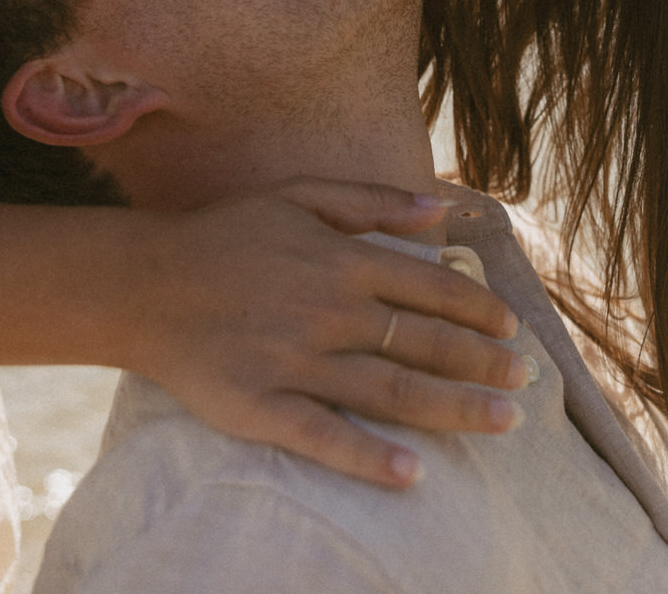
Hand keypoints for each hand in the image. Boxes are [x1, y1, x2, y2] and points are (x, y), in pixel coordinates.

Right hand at [107, 178, 526, 488]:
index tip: (510, 330)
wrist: (144, 282)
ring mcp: (297, 362)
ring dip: (454, 409)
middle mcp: (329, 311)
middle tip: (524, 384)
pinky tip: (411, 474)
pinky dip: (368, 458)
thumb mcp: (299, 194)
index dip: (477, 311)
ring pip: (391, 392)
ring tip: (502, 423)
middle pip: (422, 344)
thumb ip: (372, 200)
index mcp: (341, 259)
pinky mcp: (261, 406)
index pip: (429, 288)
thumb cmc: (226, 234)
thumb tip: (439, 209)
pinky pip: (323, 437)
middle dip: (482, 364)